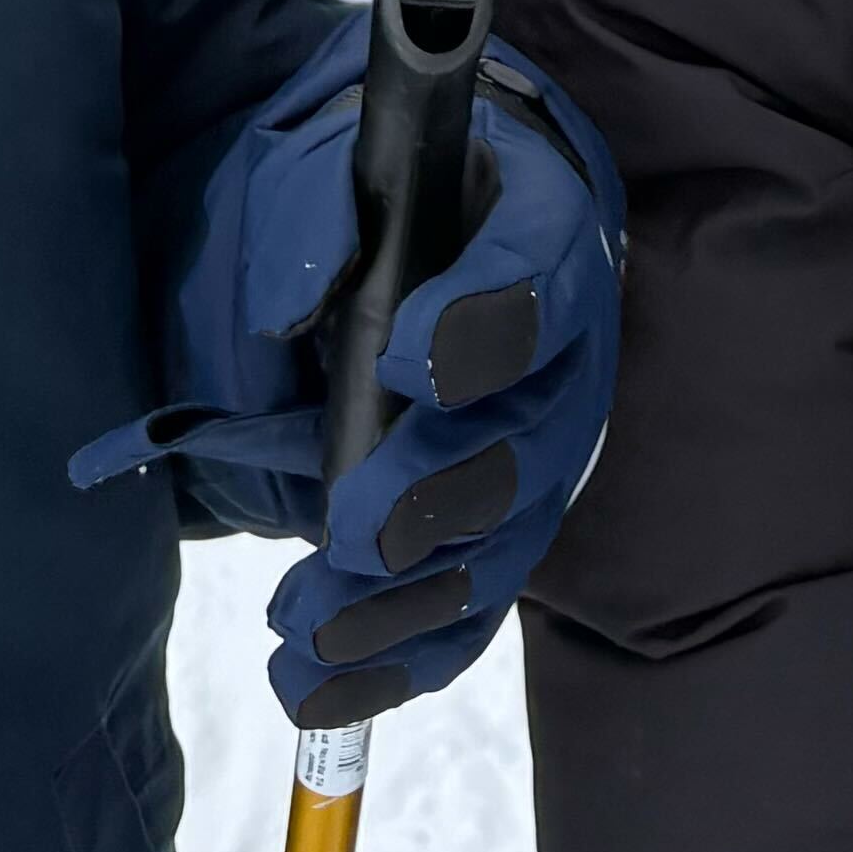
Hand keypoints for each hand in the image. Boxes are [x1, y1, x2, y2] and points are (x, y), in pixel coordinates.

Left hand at [67, 19, 623, 722]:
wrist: (438, 229)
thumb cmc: (393, 194)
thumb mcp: (343, 166)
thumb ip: (314, 215)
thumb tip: (289, 302)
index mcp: (542, 236)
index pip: (539, 279)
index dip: (484, 321)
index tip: (405, 349)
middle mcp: (563, 362)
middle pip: (526, 447)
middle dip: (439, 495)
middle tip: (356, 524)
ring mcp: (536, 459)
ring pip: (496, 552)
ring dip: (403, 603)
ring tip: (305, 624)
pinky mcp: (498, 534)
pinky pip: (465, 617)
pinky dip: (393, 662)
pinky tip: (310, 685)